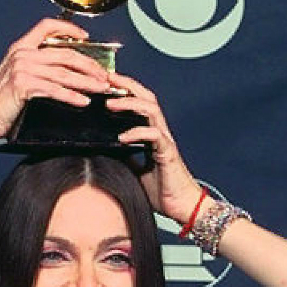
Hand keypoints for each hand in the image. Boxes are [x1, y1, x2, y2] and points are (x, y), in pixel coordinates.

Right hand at [0, 18, 109, 141]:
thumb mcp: (15, 77)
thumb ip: (35, 70)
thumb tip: (63, 74)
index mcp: (21, 48)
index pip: (47, 27)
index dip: (69, 29)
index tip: (86, 36)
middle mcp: (23, 54)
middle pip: (65, 54)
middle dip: (89, 65)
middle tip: (104, 75)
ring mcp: (23, 69)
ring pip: (65, 73)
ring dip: (87, 82)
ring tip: (101, 88)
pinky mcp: (24, 85)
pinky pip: (56, 90)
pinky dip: (73, 96)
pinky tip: (83, 101)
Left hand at [105, 72, 204, 223]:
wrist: (183, 207)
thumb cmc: (162, 190)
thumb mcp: (134, 169)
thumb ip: (123, 156)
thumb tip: (102, 149)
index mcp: (152, 133)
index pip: (139, 103)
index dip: (124, 90)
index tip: (105, 81)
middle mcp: (160, 132)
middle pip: (146, 97)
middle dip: (127, 85)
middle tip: (106, 79)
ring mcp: (165, 141)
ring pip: (151, 110)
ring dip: (129, 103)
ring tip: (110, 103)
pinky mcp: (167, 153)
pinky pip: (153, 136)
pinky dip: (136, 133)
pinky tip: (122, 137)